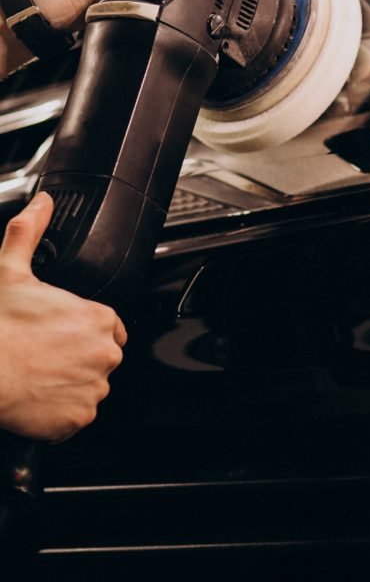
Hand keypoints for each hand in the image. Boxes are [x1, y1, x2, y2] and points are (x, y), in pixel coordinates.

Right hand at [0, 193, 126, 441]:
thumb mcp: (11, 270)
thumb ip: (29, 233)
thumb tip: (42, 204)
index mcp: (100, 318)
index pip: (108, 328)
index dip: (82, 332)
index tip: (59, 336)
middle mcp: (106, 352)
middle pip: (99, 358)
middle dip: (76, 358)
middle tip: (43, 356)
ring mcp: (95, 386)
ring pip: (88, 387)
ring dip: (69, 385)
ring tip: (37, 375)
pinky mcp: (81, 416)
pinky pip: (75, 416)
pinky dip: (59, 413)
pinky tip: (37, 399)